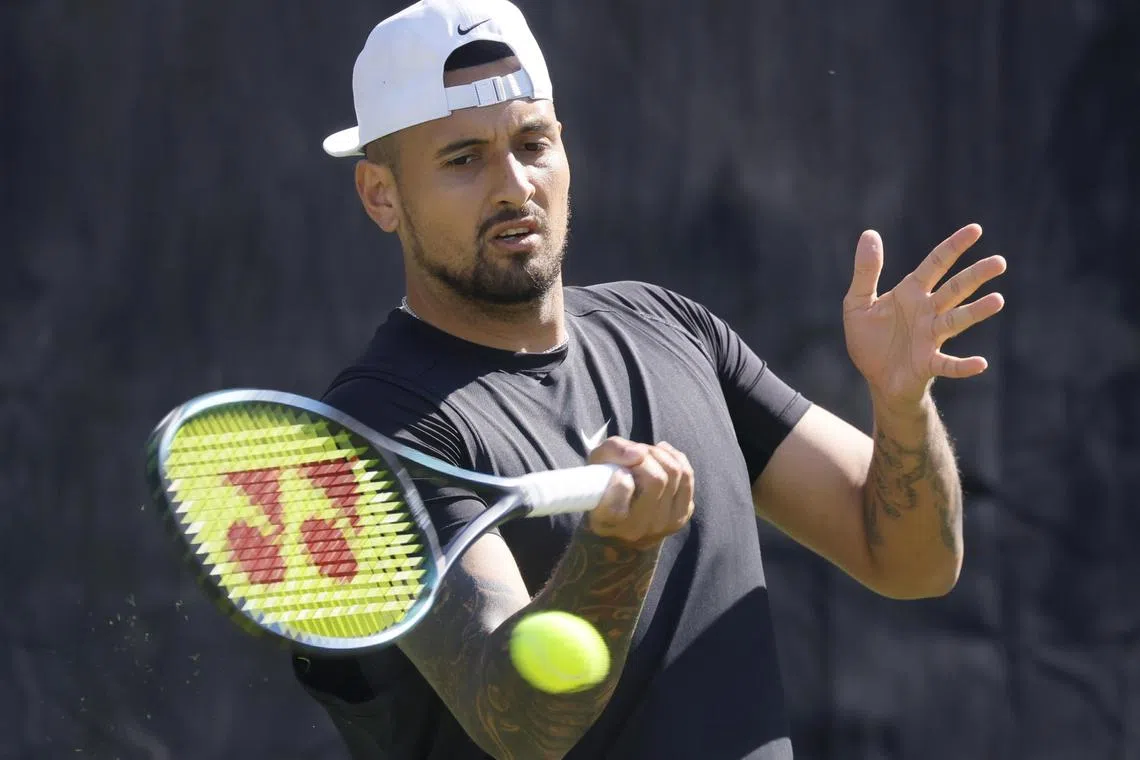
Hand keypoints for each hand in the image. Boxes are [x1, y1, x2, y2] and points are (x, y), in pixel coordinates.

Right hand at [585, 437, 693, 548]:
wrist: (622, 525)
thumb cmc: (605, 486)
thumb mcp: (596, 466)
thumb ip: (612, 451)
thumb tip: (640, 454)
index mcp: (607, 521)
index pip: (623, 491)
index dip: (622, 476)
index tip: (619, 472)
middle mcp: (636, 528)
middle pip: (656, 479)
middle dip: (646, 457)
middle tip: (634, 456)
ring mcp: (662, 525)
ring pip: (674, 473)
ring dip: (660, 455)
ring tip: (646, 456)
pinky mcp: (680, 517)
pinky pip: (687, 476)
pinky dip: (674, 458)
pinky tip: (661, 457)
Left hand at [843, 223, 1006, 406]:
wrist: (876, 380)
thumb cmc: (870, 340)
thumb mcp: (858, 303)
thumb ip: (866, 271)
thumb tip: (869, 233)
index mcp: (911, 293)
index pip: (936, 264)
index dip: (954, 246)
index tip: (976, 229)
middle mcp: (926, 312)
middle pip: (955, 289)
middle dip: (976, 276)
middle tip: (1000, 262)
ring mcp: (930, 338)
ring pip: (957, 320)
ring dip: (976, 311)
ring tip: (997, 300)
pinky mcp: (927, 364)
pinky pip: (948, 364)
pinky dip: (963, 365)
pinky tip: (980, 363)